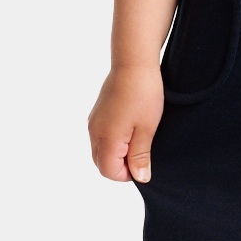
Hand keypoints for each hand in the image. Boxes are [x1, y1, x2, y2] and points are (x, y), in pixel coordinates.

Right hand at [89, 63, 165, 184]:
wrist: (134, 62)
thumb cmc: (143, 93)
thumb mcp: (147, 128)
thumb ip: (140, 156)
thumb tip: (140, 178)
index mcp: (106, 138)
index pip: (109, 172)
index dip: (127, 174)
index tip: (144, 162)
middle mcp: (94, 132)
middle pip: (101, 163)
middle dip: (120, 165)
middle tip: (143, 151)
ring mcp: (94, 121)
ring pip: (100, 150)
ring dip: (117, 152)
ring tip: (138, 136)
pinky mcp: (97, 113)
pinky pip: (100, 137)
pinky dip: (113, 140)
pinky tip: (131, 127)